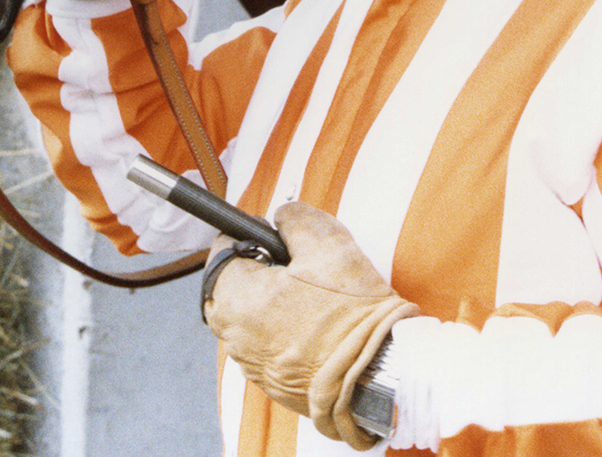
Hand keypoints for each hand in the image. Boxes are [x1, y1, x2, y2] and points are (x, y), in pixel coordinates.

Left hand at [203, 202, 417, 447]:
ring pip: (246, 321)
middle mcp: (236, 339)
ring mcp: (254, 367)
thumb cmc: (351, 311)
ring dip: (266, 303)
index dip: (243, 236)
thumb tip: (281, 216)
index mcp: (238, 301)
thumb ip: (293, 217)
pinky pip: (266, 348)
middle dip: (251, 271)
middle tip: (286, 265)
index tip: (265, 234)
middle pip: (227, 290)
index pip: (220, 254)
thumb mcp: (326, 241)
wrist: (380, 374)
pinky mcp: (275, 386)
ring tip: (306, 296)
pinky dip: (280, 332)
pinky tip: (313, 325)